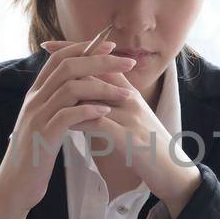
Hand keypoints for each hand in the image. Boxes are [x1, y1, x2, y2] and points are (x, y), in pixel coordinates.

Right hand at [0, 36, 138, 218]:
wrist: (15, 185)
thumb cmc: (35, 155)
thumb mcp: (45, 122)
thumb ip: (58, 103)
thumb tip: (80, 87)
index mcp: (36, 93)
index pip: (60, 58)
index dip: (86, 48)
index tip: (111, 46)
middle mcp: (34, 100)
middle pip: (68, 67)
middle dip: (101, 61)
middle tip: (128, 63)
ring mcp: (37, 117)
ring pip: (70, 88)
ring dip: (102, 88)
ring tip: (126, 95)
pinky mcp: (42, 137)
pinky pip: (66, 116)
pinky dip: (89, 111)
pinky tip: (106, 112)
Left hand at [38, 40, 203, 212]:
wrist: (174, 172)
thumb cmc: (149, 148)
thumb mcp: (131, 120)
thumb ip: (111, 104)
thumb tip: (85, 92)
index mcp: (130, 93)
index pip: (102, 62)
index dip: (77, 51)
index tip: (51, 45)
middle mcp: (131, 99)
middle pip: (98, 71)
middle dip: (70, 62)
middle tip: (46, 55)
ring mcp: (131, 117)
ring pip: (96, 94)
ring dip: (71, 91)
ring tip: (48, 89)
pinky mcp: (130, 138)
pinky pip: (100, 123)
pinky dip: (81, 120)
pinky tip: (64, 122)